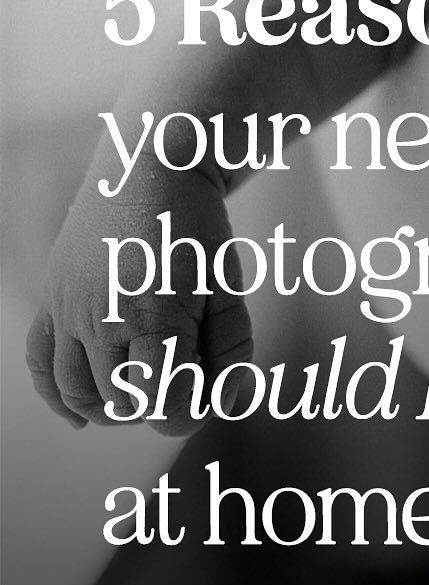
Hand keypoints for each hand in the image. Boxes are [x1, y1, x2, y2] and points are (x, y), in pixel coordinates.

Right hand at [25, 161, 253, 435]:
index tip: (211, 383)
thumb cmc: (197, 230)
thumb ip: (232, 349)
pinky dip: (58, 398)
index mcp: (154, 313)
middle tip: (186, 368)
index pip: (164, 404)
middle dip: (159, 400)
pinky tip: (86, 417)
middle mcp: (101, 316)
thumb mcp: (229, 286)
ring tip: (150, 382)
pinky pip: (40, 364)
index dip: (193, 408)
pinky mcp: (51, 299)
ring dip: (115, 404)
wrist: (149, 168)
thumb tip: (220, 403)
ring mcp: (68, 309)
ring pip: (78, 393)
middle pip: (123, 403)